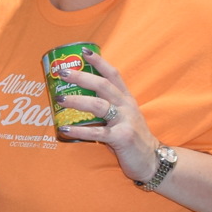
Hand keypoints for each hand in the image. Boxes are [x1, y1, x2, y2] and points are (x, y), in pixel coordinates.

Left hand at [58, 52, 161, 180]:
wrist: (152, 160)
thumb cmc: (132, 137)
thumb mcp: (123, 116)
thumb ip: (106, 107)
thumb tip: (77, 99)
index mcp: (126, 99)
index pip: (113, 74)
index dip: (99, 61)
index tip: (83, 51)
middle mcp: (127, 106)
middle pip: (103, 85)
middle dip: (82, 77)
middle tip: (62, 73)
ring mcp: (125, 121)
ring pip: (99, 105)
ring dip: (77, 101)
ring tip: (59, 98)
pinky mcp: (122, 137)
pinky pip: (97, 132)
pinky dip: (79, 131)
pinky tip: (64, 129)